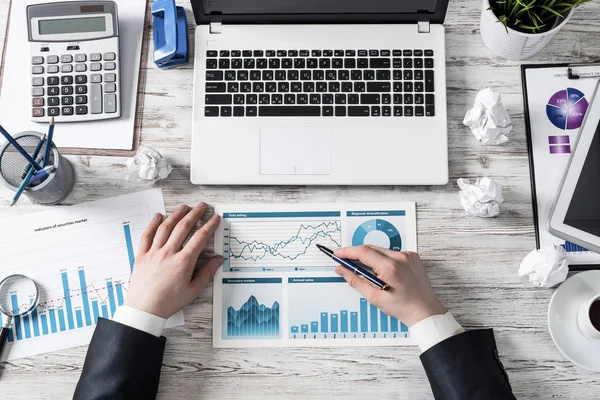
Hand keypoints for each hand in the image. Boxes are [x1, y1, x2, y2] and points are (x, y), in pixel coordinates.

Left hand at [125, 203, 222, 318]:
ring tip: (184, 207)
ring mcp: (154, 252)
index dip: (209, 225)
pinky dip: (153, 223)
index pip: (200, 237)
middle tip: (202, 206)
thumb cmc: (168, 302)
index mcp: (183, 262)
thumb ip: (207, 272)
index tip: (215, 218)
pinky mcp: (142, 255)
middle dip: (195, 214)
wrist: (144, 310)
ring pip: (166, 227)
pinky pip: (147, 235)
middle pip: (183, 227)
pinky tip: (159, 216)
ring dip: (176, 214)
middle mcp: (168, 253)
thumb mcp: (193, 290)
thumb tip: (218, 259)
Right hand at [334, 246, 445, 326]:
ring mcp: (408, 255)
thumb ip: (355, 280)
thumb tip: (341, 269)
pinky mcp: (412, 256)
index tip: (338, 254)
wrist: (425, 311)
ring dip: (370, 257)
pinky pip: (391, 253)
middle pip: (371, 248)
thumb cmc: (402, 307)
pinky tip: (382, 272)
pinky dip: (382, 259)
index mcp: (391, 268)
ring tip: (366, 272)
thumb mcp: (374, 297)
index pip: (363, 252)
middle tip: (345, 262)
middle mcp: (401, 257)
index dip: (347, 252)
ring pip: (380, 250)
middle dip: (356, 254)